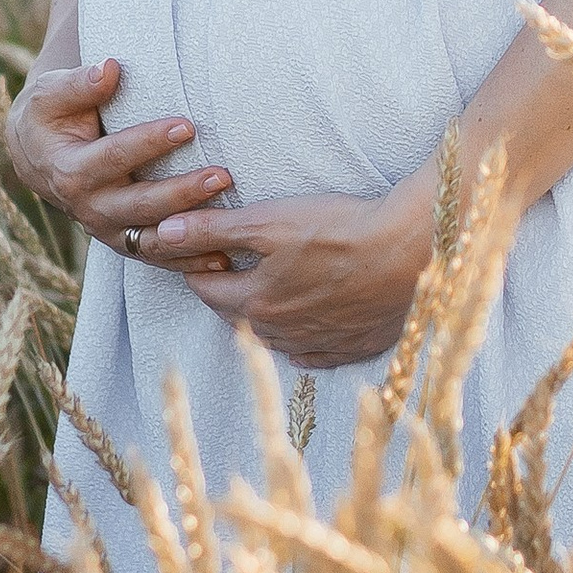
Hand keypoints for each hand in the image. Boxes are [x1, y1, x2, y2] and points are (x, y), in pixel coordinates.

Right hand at [4, 58, 236, 253]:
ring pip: (153, 240)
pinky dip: (189, 263)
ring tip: (230, 217)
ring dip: (192, 232)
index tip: (186, 125)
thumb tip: (110, 69)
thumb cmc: (51, 115)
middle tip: (221, 175)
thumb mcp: (52, 94)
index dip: (149, 142)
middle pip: (140, 204)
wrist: (38, 155)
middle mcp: (89, 208)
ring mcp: (108, 230)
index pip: (114, 157)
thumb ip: (80, 83)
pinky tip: (223, 260)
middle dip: (182, 192)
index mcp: (71, 171)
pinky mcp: (125, 242)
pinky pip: (159, 259)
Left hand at [143, 182, 433, 369]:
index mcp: (256, 303)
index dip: (200, 265)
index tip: (202, 248)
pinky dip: (302, 336)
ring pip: (274, 336)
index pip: (208, 289)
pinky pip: (314, 351)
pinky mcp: (353, 347)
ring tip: (270, 286)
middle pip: (238, 315)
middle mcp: (281, 334)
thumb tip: (161, 234)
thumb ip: (213, 229)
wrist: (411, 251)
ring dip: (264, 314)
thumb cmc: (339, 229)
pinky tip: (308, 318)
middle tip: (232, 263)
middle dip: (228, 290)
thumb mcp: (268, 221)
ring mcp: (319, 345)